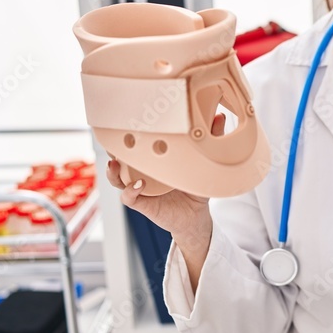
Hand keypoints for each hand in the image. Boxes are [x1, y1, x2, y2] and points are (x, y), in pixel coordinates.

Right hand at [105, 113, 228, 239]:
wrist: (196, 216)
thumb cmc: (197, 187)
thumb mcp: (204, 162)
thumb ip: (211, 139)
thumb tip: (220, 116)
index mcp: (154, 159)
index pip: (136, 143)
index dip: (128, 132)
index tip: (127, 120)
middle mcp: (143, 172)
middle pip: (120, 158)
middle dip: (112, 148)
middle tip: (112, 139)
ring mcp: (140, 188)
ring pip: (117, 178)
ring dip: (113, 171)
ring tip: (115, 163)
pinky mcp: (143, 204)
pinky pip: (128, 197)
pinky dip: (130, 191)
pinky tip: (138, 184)